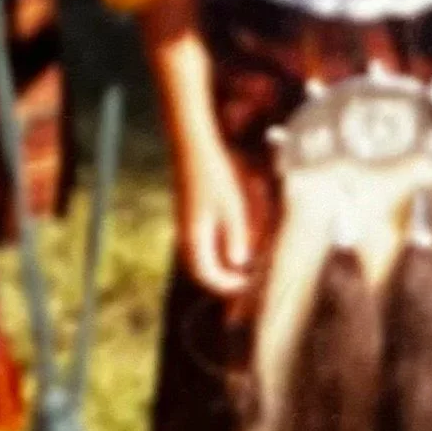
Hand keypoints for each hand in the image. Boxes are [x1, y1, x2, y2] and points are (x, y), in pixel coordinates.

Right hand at [177, 141, 253, 296]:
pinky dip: (214, 248)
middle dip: (221, 278)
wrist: (192, 145)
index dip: (227, 285)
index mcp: (195, 236)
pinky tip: (231, 239)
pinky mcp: (188, 212)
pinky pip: (200, 241)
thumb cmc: (215, 174)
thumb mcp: (232, 206)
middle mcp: (186, 233)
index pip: (207, 275)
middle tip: (243, 278)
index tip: (247, 283)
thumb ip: (236, 236)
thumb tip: (239, 262)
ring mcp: (185, 222)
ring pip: (199, 255)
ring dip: (218, 263)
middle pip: (199, 269)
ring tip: (240, 262)